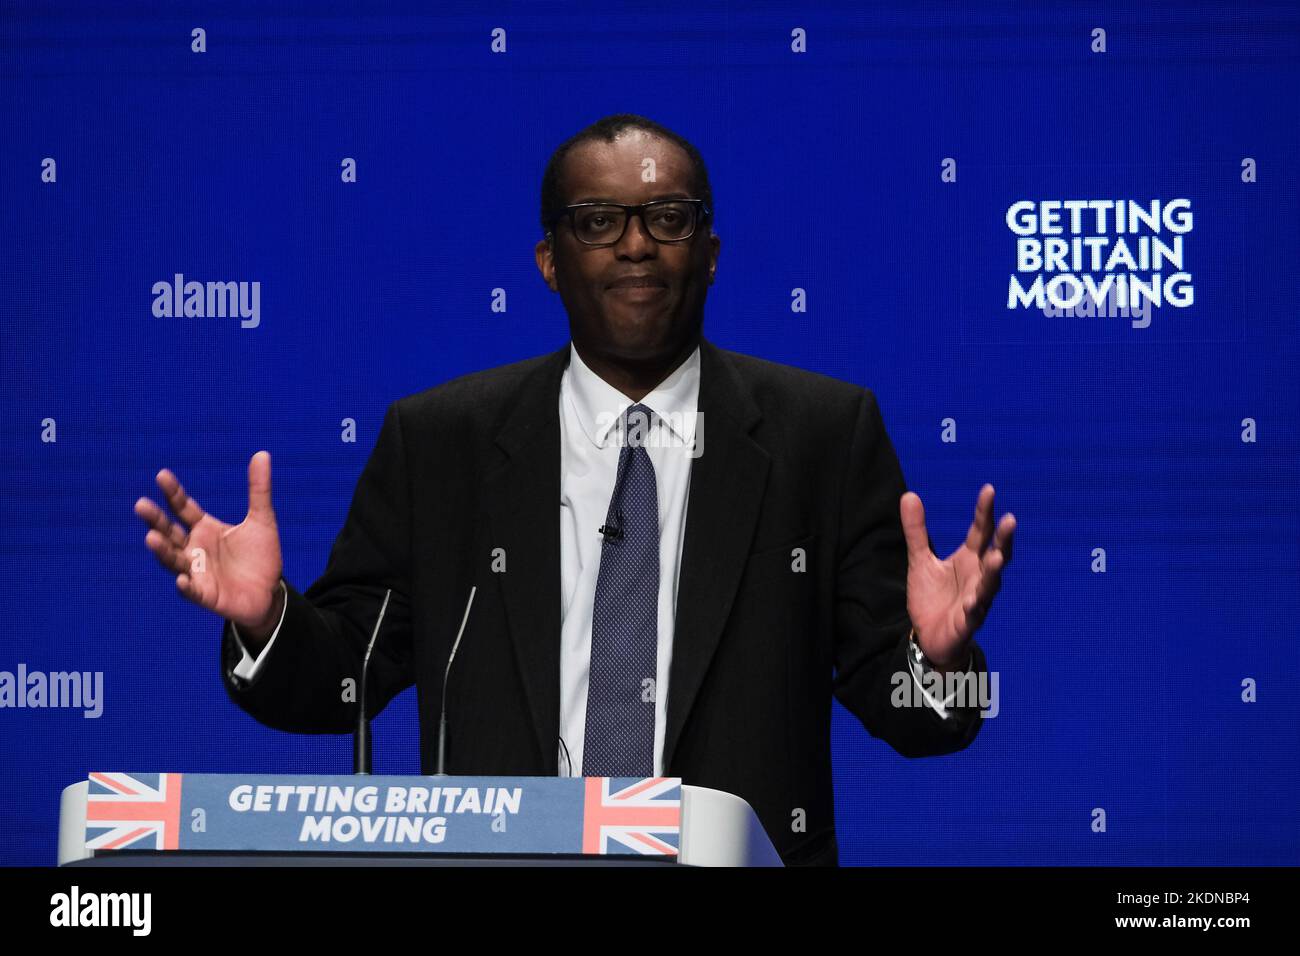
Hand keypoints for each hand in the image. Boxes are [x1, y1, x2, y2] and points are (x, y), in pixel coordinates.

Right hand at [134, 452, 283, 635]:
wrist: (270, 593)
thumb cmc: (261, 556)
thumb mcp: (262, 519)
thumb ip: (259, 489)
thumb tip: (262, 453)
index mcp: (204, 529)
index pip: (183, 508)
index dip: (173, 493)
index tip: (162, 475)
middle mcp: (194, 549)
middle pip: (170, 532)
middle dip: (155, 520)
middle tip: (140, 505)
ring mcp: (197, 573)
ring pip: (174, 560)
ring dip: (162, 551)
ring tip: (150, 538)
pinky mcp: (206, 595)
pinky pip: (192, 591)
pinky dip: (186, 586)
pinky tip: (181, 580)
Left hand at [900, 483, 1014, 669]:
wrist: (929, 637)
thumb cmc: (932, 597)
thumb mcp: (920, 560)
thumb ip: (917, 531)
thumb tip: (909, 495)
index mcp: (969, 559)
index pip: (981, 531)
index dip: (985, 511)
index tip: (989, 489)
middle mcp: (979, 577)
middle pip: (996, 554)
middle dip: (1004, 539)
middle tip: (1010, 519)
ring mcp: (977, 599)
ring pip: (990, 584)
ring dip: (994, 571)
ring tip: (997, 556)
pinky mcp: (967, 622)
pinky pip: (974, 614)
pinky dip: (974, 607)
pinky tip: (972, 600)